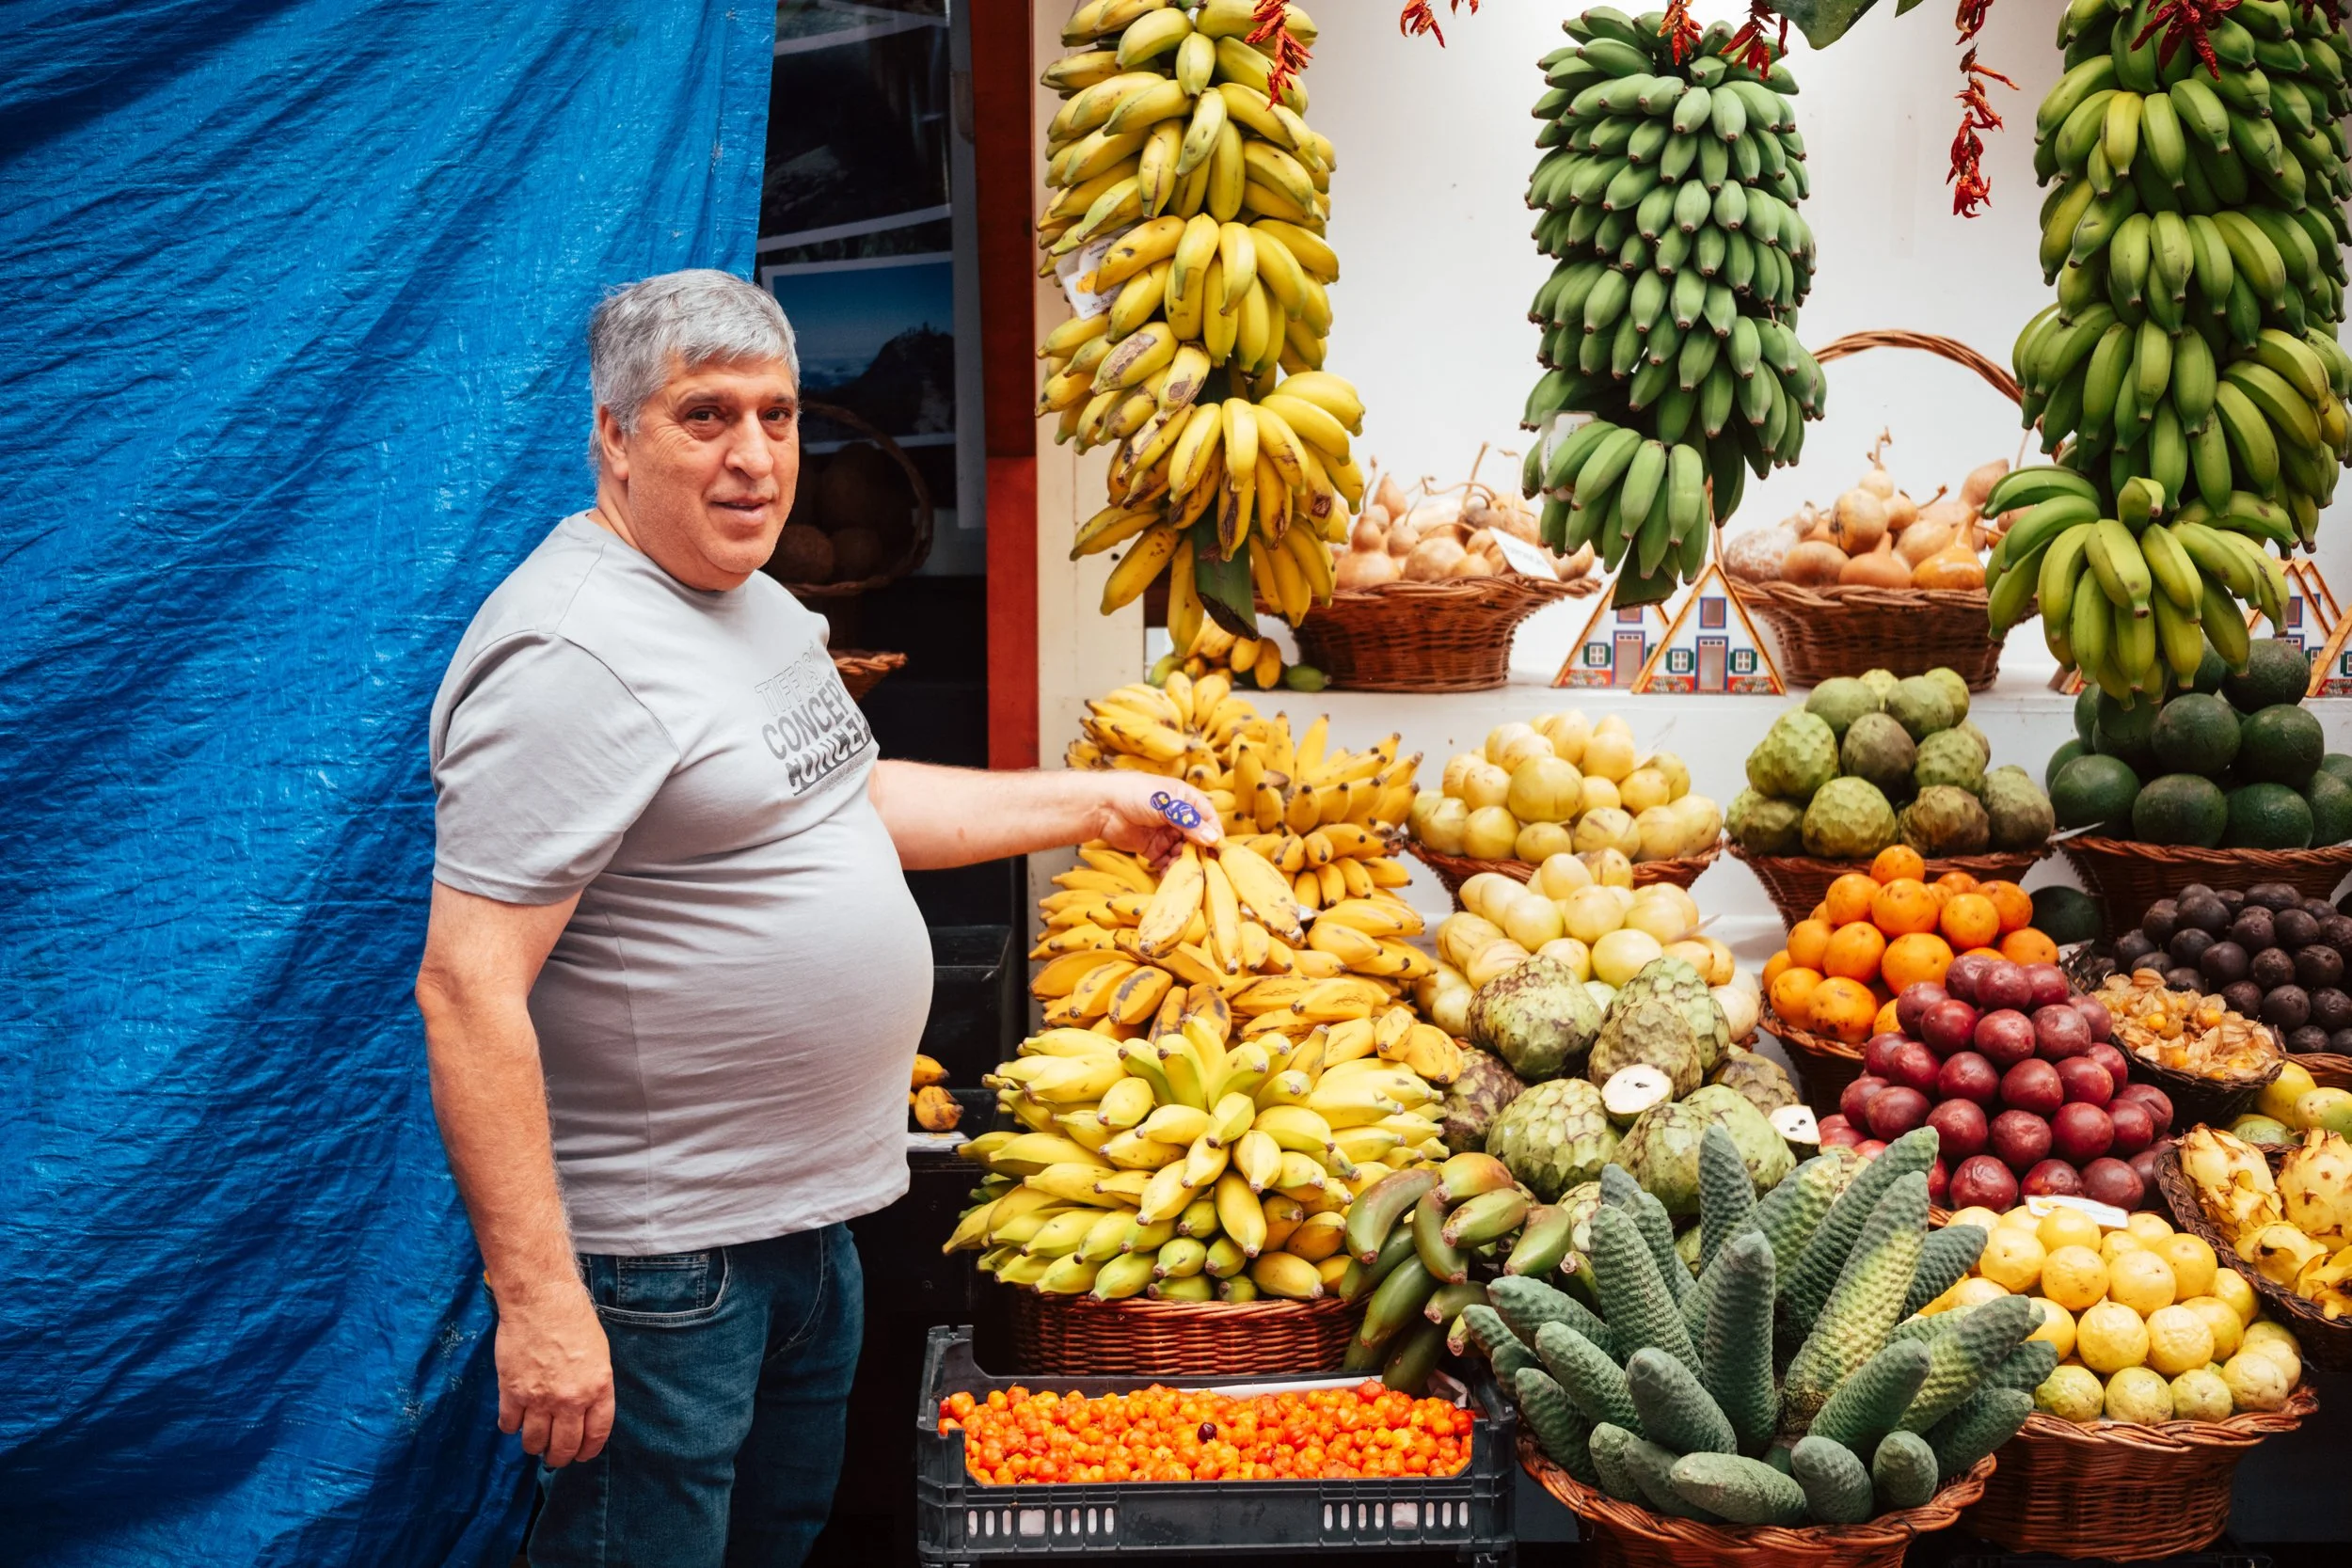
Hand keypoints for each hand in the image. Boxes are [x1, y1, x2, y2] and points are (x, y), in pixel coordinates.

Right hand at [494, 1282, 614, 1467]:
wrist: (541, 1301)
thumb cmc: (573, 1321)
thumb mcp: (598, 1355)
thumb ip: (593, 1387)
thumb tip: (583, 1412)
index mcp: (598, 1388)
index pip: (596, 1435)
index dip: (587, 1451)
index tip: (581, 1455)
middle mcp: (571, 1399)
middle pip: (564, 1446)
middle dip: (559, 1457)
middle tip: (554, 1456)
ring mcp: (540, 1398)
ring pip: (534, 1442)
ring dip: (533, 1445)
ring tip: (533, 1441)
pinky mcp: (512, 1393)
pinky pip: (509, 1424)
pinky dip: (511, 1426)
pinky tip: (514, 1419)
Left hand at [1085, 772, 1221, 868]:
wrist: (1101, 806)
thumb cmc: (1134, 794)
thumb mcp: (1166, 805)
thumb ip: (1189, 822)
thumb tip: (1212, 839)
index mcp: (1185, 800)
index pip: (1208, 818)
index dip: (1214, 835)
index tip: (1218, 853)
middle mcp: (1178, 817)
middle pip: (1197, 839)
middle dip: (1200, 854)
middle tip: (1203, 868)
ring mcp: (1165, 834)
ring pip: (1183, 853)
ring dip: (1185, 864)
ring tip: (1184, 874)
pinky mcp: (1152, 848)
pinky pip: (1167, 862)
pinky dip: (1170, 870)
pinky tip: (1171, 878)